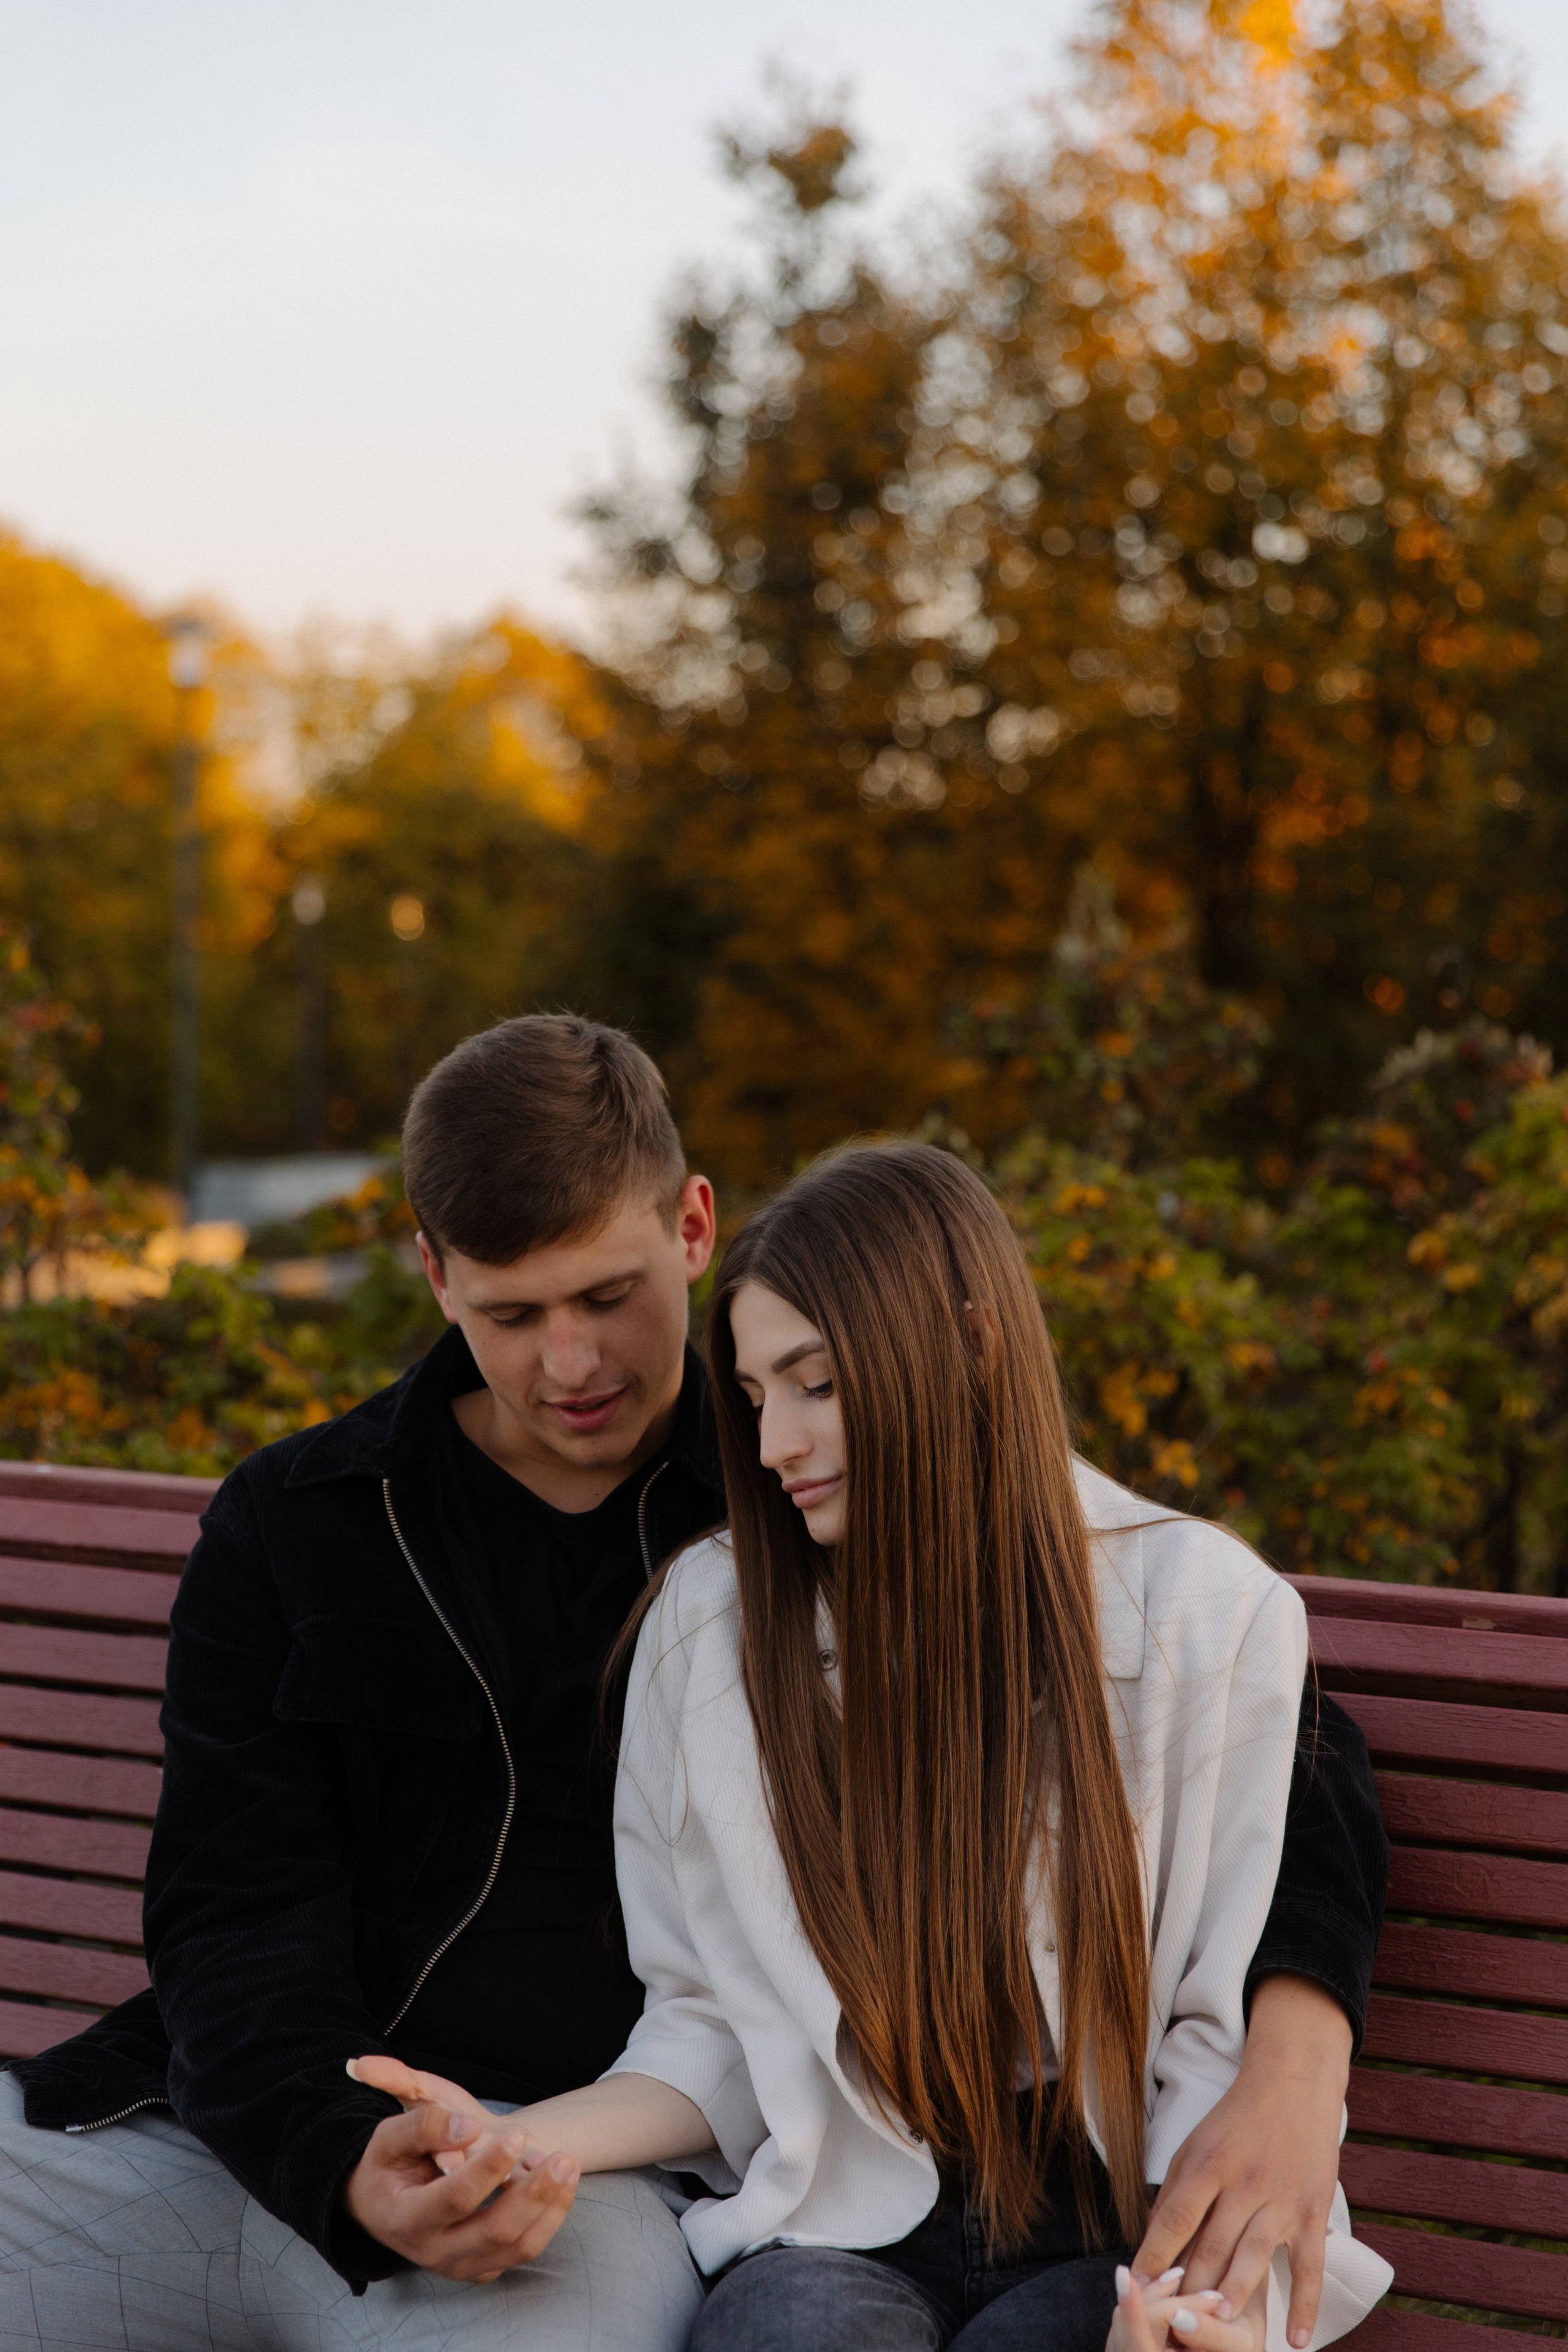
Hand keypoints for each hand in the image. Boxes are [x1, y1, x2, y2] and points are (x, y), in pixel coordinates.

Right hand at [343, 2058, 579, 2279]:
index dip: (489, 2168)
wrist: (379, 2205)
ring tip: (569, 2167)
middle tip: (563, 2157)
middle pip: (495, 2231)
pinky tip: (561, 2187)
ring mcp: (459, 2266)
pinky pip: (521, 2252)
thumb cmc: (387, 2164)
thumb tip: (470, 2128)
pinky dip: (547, 2221)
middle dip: (535, 2194)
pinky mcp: (480, 2268)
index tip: (517, 2135)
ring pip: (517, 2248)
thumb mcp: (389, 2137)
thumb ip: (426, 2126)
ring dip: (550, 2209)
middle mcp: (433, 2252)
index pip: (456, 2199)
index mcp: (407, 2219)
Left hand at [1132, 1973, 1351, 2347]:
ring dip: (1235, 2294)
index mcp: (1208, 2163)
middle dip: (1190, 2285)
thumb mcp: (1195, 2145)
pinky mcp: (1313, 2211)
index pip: (1175, 2217)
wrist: (1293, 2083)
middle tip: (1172, 2321)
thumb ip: (1175, 2193)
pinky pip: (1309, 2265)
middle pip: (1212, 2243)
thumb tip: (1150, 2244)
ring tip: (1219, 2327)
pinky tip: (1297, 2339)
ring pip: (1254, 2256)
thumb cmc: (1235, 2120)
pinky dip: (1305, 2305)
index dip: (1154, 2254)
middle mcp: (1244, 2181)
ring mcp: (1281, 2198)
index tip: (1135, 2288)